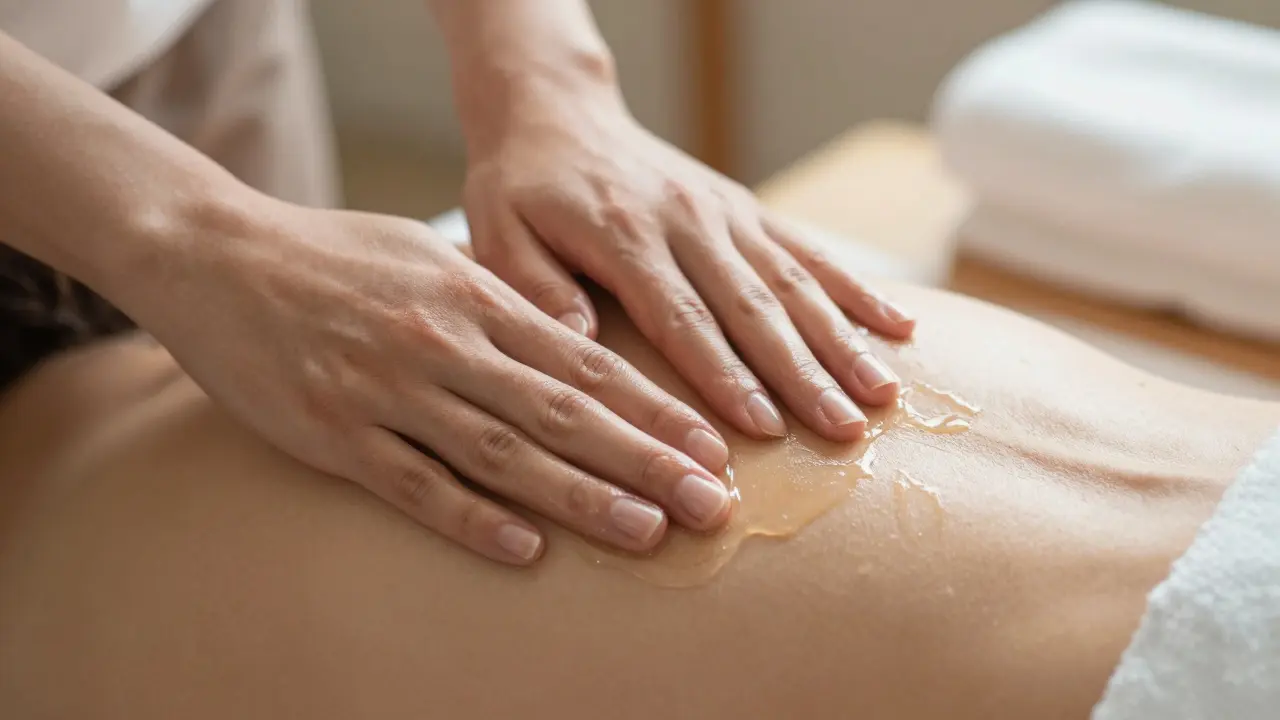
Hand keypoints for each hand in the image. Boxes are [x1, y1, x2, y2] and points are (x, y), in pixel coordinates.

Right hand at [120, 194, 732, 564]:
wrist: (216, 255)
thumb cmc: (333, 255)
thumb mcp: (428, 253)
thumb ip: (498, 295)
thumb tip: (567, 331)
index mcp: (476, 297)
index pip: (587, 363)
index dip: (655, 409)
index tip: (711, 446)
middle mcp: (445, 344)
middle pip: (565, 413)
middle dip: (646, 460)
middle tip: (711, 502)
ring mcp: (390, 391)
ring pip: (503, 452)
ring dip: (581, 496)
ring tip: (646, 531)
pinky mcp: (335, 432)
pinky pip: (414, 484)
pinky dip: (470, 517)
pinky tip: (524, 549)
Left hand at [462, 84, 914, 443]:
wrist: (557, 114)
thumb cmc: (521, 186)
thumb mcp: (497, 233)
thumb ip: (536, 288)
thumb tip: (580, 346)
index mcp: (626, 236)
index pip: (682, 318)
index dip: (725, 376)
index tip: (763, 428)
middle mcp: (688, 222)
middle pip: (754, 307)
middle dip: (804, 373)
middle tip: (844, 431)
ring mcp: (725, 213)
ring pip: (794, 282)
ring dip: (842, 341)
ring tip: (881, 395)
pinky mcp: (745, 209)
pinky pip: (809, 251)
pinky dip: (857, 290)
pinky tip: (900, 327)